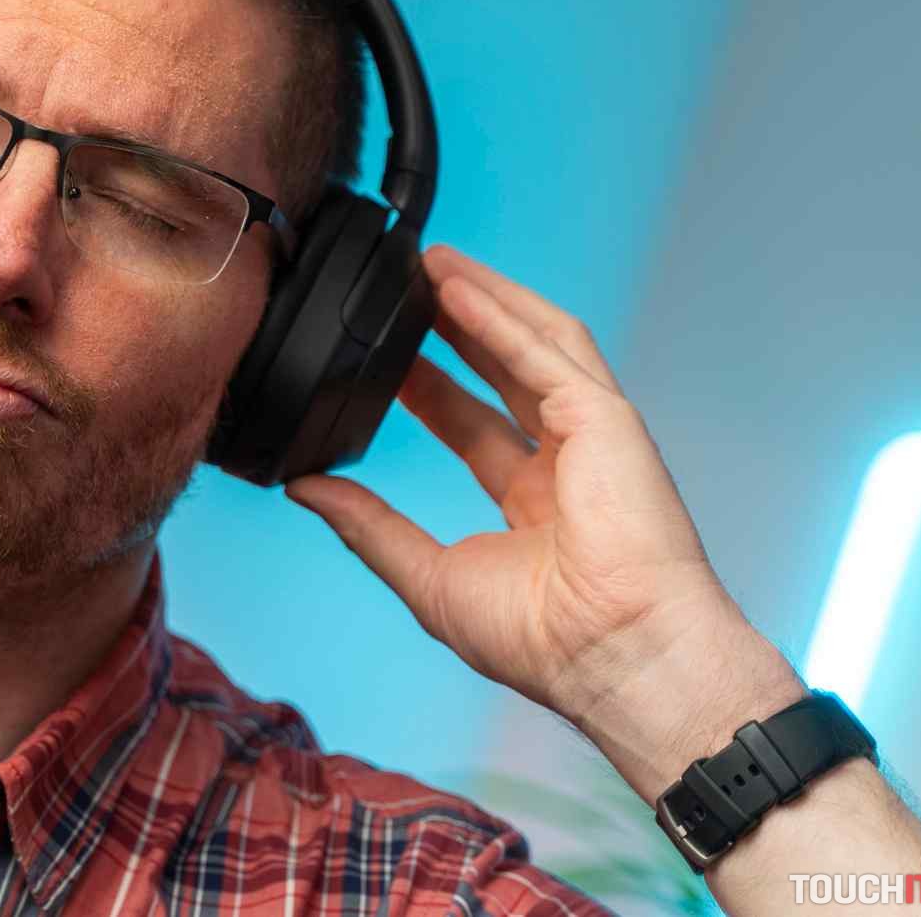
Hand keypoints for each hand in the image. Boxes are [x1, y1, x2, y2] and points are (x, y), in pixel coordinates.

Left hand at [284, 243, 750, 723]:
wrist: (614, 657)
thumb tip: (306, 488)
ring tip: (430, 263)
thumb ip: (368, 527)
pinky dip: (500, 316)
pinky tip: (457, 287)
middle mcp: (567, 464)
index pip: (474, 426)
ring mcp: (592, 437)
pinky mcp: (607, 420)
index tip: (383, 361)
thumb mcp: (430, 578)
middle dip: (455, 328)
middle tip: (403, 291)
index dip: (430, 387)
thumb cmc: (543, 642)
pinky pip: (547, 353)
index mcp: (535, 505)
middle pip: (503, 372)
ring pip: (534, 343)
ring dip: (484, 300)